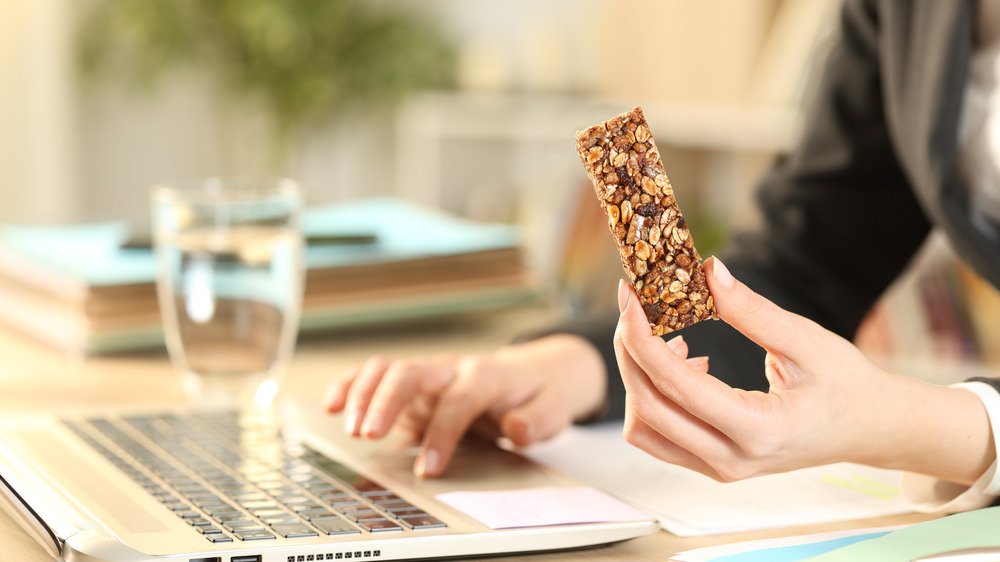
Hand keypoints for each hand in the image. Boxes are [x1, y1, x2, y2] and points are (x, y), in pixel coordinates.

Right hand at [324, 334, 612, 477]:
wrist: (529, 375)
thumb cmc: (534, 396)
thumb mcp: (552, 409)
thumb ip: (537, 420)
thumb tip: (515, 429)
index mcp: (486, 376)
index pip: (459, 399)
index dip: (442, 432)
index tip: (429, 469)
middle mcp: (452, 369)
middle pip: (413, 372)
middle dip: (387, 402)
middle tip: (369, 436)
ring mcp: (428, 375)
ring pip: (388, 368)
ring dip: (363, 393)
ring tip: (350, 428)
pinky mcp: (410, 386)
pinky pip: (374, 375)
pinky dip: (350, 385)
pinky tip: (330, 405)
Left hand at [614, 257, 993, 484]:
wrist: (872, 429)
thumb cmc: (848, 384)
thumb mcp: (807, 341)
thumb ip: (753, 311)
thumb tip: (708, 272)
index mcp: (758, 430)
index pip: (674, 384)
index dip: (641, 336)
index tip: (629, 296)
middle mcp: (731, 460)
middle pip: (647, 408)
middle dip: (630, 351)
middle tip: (634, 305)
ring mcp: (720, 469)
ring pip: (645, 429)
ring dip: (640, 378)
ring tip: (670, 336)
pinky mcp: (712, 464)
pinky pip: (660, 435)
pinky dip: (655, 397)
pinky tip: (687, 360)